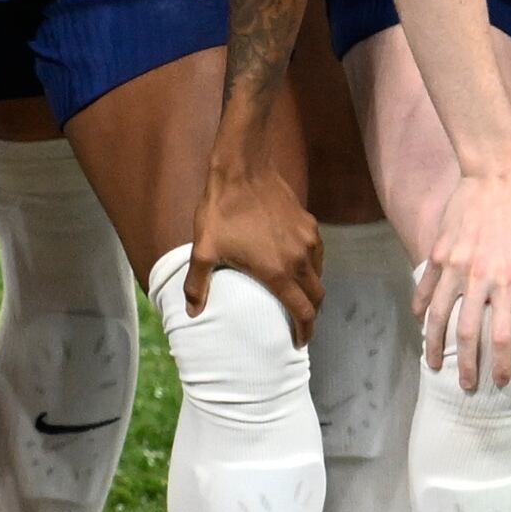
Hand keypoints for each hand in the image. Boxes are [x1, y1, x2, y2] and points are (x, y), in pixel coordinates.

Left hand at [185, 129, 323, 340]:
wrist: (243, 170)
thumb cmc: (221, 211)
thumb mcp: (204, 250)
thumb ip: (198, 285)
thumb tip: (191, 313)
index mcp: (277, 272)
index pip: (303, 311)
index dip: (305, 330)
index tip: (299, 341)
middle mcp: (300, 260)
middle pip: (317, 296)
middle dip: (312, 313)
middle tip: (300, 322)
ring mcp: (308, 240)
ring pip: (319, 274)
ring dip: (311, 289)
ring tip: (297, 294)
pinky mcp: (310, 224)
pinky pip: (317, 253)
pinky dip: (311, 266)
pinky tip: (295, 263)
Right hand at [415, 171, 510, 393]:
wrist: (497, 176)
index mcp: (509, 281)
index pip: (502, 335)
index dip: (500, 362)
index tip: (500, 381)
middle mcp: (477, 277)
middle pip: (464, 333)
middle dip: (465, 364)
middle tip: (465, 385)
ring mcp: (452, 264)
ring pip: (437, 314)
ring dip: (434, 343)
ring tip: (435, 363)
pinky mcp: (437, 251)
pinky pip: (424, 287)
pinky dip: (421, 309)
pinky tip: (422, 324)